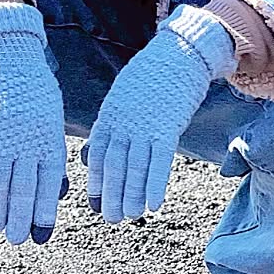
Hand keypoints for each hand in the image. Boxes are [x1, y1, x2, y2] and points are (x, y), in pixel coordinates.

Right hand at [0, 0, 67, 244]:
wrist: (8, 50)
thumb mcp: (52, 114)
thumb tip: (57, 191)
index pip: (50, 182)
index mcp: (49, 137)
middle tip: (17, 239)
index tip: (42, 233)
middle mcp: (26, 140)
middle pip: (23, 189)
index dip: (45, 210)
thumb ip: (51, 150)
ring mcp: (2, 137)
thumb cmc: (34, 86)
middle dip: (21, 218)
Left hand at [83, 5, 237, 222]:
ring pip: (134, 167)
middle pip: (114, 165)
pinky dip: (155, 184)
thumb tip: (99, 148)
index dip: (96, 180)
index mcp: (109, 114)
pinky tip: (154, 204)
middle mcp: (123, 122)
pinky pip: (159, 161)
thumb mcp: (122, 96)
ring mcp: (144, 125)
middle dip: (111, 194)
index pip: (98, 153)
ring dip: (132, 195)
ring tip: (130, 215)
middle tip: (111, 218)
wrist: (177, 55)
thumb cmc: (151, 77)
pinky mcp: (168, 127)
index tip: (95, 202)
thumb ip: (112, 122)